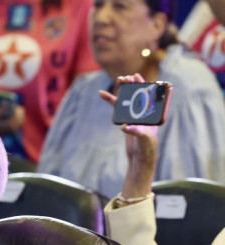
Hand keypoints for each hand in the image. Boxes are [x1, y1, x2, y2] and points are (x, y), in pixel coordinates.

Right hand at [99, 74, 157, 198]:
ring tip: (118, 80)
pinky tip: (103, 94)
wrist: (140, 157)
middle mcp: (144, 112)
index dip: (143, 85)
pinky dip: (111, 101)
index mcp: (152, 114)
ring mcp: (134, 115)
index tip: (136, 76)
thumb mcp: (143, 140)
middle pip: (137, 94)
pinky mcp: (125, 119)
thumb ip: (136, 132)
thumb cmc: (147, 148)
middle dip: (131, 85)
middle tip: (124, 78)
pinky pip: (117, 108)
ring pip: (126, 99)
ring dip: (121, 90)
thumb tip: (125, 127)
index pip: (148, 95)